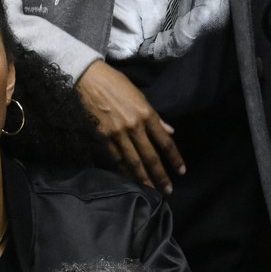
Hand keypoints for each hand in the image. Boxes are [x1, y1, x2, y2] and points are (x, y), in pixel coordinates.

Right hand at [75, 60, 184, 194]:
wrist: (88, 79)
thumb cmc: (116, 84)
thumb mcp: (140, 96)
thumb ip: (155, 118)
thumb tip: (170, 132)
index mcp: (146, 113)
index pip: (165, 141)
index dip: (174, 158)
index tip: (181, 171)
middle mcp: (134, 126)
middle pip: (150, 156)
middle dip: (160, 175)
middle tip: (168, 191)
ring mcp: (116, 133)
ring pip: (132, 162)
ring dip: (143, 179)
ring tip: (151, 192)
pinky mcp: (101, 137)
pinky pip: (115, 158)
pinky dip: (123, 171)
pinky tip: (129, 181)